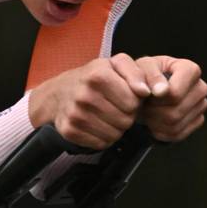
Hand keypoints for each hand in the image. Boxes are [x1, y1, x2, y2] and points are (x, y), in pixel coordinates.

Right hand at [29, 55, 149, 149]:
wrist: (60, 92)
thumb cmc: (94, 77)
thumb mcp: (117, 64)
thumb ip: (137, 73)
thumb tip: (146, 91)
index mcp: (98, 76)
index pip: (133, 102)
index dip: (134, 101)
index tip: (125, 95)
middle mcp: (84, 95)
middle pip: (126, 120)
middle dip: (126, 115)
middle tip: (116, 106)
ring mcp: (75, 115)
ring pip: (115, 135)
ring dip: (116, 128)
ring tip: (107, 115)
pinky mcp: (70, 131)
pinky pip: (101, 144)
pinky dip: (102, 137)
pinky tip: (97, 124)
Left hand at [132, 55, 206, 142]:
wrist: (148, 89)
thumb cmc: (146, 75)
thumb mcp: (142, 68)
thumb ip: (151, 75)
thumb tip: (161, 91)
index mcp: (190, 70)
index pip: (175, 93)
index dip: (157, 99)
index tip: (148, 95)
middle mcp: (201, 87)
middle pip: (175, 111)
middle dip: (154, 111)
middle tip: (145, 104)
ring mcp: (201, 105)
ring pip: (175, 124)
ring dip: (155, 122)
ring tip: (149, 111)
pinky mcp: (198, 120)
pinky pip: (177, 134)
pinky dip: (161, 132)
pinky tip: (155, 121)